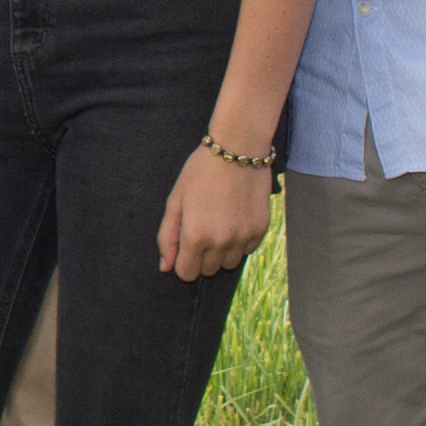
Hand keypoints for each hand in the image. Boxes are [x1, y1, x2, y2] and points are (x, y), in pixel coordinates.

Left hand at [156, 148, 274, 282]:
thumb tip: (165, 268)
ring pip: (229, 263)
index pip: (187, 274)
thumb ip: (167, 237)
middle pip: (208, 271)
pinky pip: (247, 250)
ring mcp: (243, 237)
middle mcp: (220, 241)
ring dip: (222, 252)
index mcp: (195, 235)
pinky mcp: (261, 230)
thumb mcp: (175, 201)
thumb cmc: (200, 173)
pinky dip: (239, 241)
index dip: (183, 262)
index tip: (184, 246)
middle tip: (201, 228)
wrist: (238, 151)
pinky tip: (234, 218)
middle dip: (201, 256)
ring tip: (218, 223)